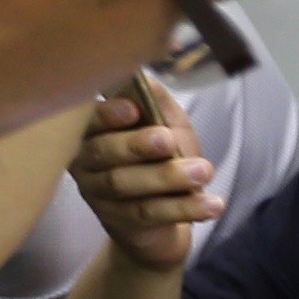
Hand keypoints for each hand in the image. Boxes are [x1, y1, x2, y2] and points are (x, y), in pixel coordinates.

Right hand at [69, 69, 219, 271]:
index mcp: (92, 132)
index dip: (107, 114)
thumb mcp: (165, 127)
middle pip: (102, 152)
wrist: (161, 223)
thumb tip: (145, 74)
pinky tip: (212, 203)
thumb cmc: (159, 162)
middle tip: (168, 140)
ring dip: (167, 177)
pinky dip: (184, 209)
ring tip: (204, 171)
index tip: (133, 109)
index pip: (89, 120)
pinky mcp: (119, 224)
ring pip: (126, 185)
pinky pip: (149, 215)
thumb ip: (156, 103)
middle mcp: (86, 163)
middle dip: (136, 145)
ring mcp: (99, 196)